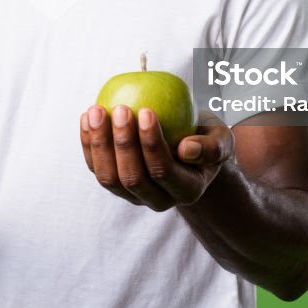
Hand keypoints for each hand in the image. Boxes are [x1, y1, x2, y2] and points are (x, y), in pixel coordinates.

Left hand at [79, 105, 233, 210]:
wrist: (189, 149)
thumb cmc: (205, 137)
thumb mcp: (221, 139)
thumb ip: (212, 147)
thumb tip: (186, 149)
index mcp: (186, 190)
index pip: (163, 171)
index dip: (151, 144)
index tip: (146, 110)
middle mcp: (157, 199)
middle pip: (133, 178)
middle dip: (123, 143)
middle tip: (121, 108)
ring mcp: (132, 195)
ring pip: (109, 178)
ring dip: (99, 144)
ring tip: (96, 110)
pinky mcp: (115, 183)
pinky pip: (95, 167)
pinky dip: (88, 144)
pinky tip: (87, 117)